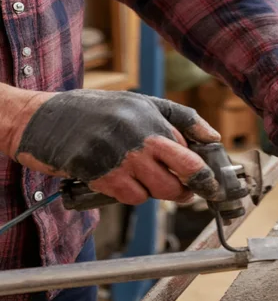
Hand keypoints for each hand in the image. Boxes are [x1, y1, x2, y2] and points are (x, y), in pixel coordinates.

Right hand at [8, 89, 220, 203]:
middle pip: (187, 169)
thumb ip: (180, 118)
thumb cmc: (92, 111)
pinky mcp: (103, 175)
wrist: (40, 120)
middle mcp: (141, 135)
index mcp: (152, 116)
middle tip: (191, 192)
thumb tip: (214, 139)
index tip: (210, 182)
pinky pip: (134, 197)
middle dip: (195, 186)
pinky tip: (126, 184)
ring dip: (163, 193)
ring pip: (162, 189)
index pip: (192, 148)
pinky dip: (134, 196)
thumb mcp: (138, 103)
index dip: (204, 168)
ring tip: (153, 186)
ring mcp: (122, 156)